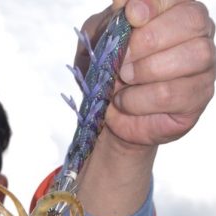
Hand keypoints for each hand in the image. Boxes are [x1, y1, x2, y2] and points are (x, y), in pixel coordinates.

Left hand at [76, 0, 215, 146]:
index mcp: (176, 10)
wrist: (107, 114)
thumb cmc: (110, 71)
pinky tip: (126, 101)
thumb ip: (114, 20)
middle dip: (148, 40)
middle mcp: (198, 33)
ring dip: (145, 71)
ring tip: (123, 81)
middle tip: (122, 59)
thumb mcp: (101, 40)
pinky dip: (140, 99)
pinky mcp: (196, 98)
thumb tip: (126, 3)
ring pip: (188, 58)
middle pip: (191, 22)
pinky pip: (170, 94)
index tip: (131, 15)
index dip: (154, 3)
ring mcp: (203, 66)